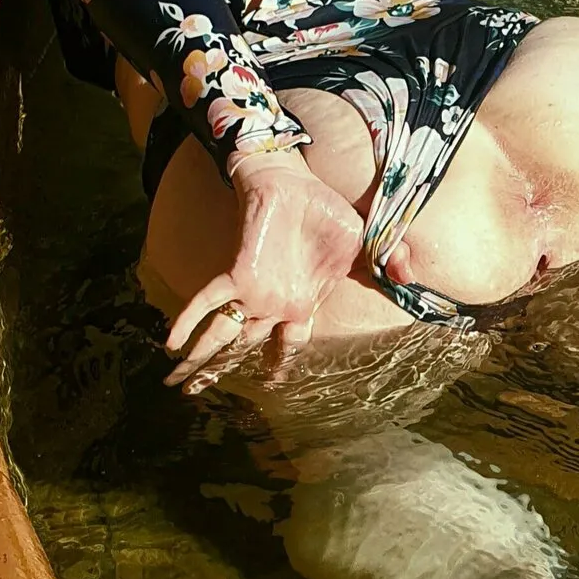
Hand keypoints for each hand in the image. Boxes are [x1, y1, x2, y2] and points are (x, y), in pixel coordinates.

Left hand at [164, 149, 363, 393]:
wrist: (294, 184)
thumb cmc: (325, 212)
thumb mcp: (364, 243)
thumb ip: (385, 264)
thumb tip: (408, 277)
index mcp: (302, 304)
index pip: (290, 346)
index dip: (281, 367)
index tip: (272, 387)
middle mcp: (276, 306)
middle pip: (247, 349)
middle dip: (221, 372)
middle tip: (194, 394)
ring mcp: (254, 292)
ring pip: (223, 335)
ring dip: (200, 360)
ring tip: (175, 383)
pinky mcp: (236, 273)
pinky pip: (207, 303)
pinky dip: (188, 322)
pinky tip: (171, 342)